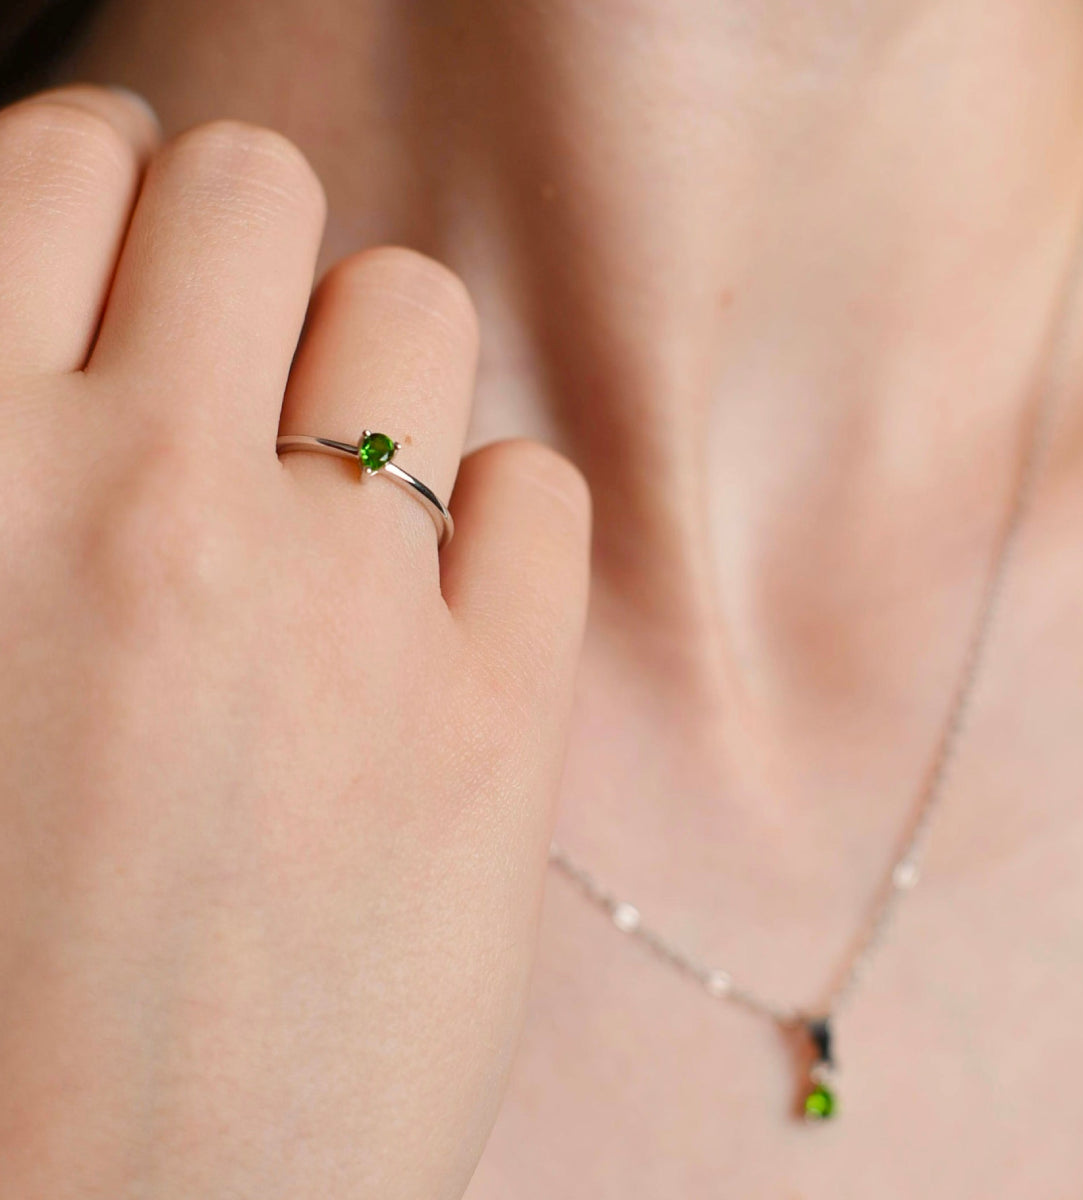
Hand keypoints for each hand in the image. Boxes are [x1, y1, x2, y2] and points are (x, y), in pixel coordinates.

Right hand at [0, 85, 588, 1198]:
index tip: (135, 254)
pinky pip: (537, 491)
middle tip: (240, 355)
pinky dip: (493, 520)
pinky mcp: (497, 723)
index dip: (107, 190)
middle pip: (256, 195)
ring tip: (342, 481)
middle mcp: (147, 511)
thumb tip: (68, 323)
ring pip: (414, 309)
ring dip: (380, 365)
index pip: (62, 164)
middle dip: (249, 253)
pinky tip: (440, 606)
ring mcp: (344, 615)